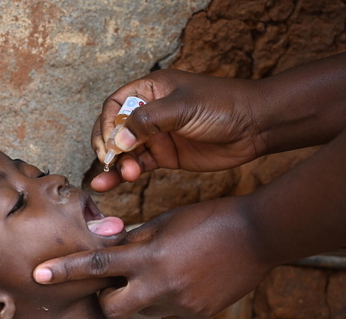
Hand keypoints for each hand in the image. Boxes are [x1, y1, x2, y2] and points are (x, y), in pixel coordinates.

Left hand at [33, 196, 273, 318]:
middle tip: (114, 282)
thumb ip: (134, 240)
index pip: (96, 264)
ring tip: (162, 272)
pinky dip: (164, 302)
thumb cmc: (207, 219)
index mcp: (148, 256)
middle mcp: (160, 286)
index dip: (64, 270)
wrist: (256, 236)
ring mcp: (179, 305)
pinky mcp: (195, 316)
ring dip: (140, 296)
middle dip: (105, 298)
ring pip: (141, 311)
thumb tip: (110, 248)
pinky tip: (181, 281)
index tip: (38, 275)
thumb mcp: (164, 222)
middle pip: (111, 308)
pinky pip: (166, 315)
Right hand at [91, 69, 264, 191]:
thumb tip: (119, 141)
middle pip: (115, 129)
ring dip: (117, 164)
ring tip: (122, 175)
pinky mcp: (166, 156)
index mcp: (150, 89)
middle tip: (110, 161)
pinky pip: (138, 165)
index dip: (106, 123)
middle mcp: (150, 112)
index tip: (109, 142)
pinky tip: (109, 184)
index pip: (114, 105)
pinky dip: (124, 175)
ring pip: (125, 151)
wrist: (256, 126)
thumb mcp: (183, 107)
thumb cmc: (222, 105)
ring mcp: (156, 136)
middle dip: (109, 146)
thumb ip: (148, 121)